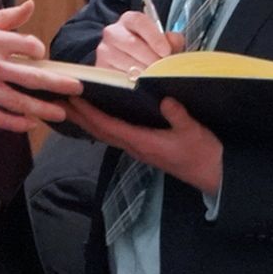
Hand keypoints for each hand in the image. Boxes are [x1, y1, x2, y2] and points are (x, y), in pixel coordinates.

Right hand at [0, 0, 80, 130]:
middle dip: (58, 83)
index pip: (29, 46)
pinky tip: (30, 124)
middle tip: (78, 88)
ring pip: (17, 101)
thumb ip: (6, 18)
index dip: (41, 52)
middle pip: (30, 76)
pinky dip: (15, 123)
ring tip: (60, 113)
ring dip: (42, 109)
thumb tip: (30, 6)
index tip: (46, 58)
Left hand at [65, 96, 221, 195]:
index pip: (109, 127)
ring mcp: (138, 148)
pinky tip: (98, 115)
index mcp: (143, 142)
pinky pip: (116, 134)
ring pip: (106, 134)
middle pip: (100, 131)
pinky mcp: (144, 147)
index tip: (74, 99)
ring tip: (72, 106)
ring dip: (87, 120)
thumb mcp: (193, 131)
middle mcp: (135, 147)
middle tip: (60, 100)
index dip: (90, 113)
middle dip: (80, 116)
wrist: (213, 175)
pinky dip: (102, 123)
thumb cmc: (202, 153)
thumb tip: (164, 98)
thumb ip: (178, 116)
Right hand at [95, 10, 183, 76]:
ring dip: (143, 73)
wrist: (129, 64)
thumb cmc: (149, 51)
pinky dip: (131, 83)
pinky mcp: (100, 68)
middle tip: (163, 70)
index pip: (139, 21)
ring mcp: (104, 50)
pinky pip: (117, 76)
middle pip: (132, 44)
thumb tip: (173, 40)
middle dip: (151, 59)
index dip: (154, 37)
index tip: (166, 52)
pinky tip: (141, 85)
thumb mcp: (163, 43)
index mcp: (129, 20)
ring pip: (124, 62)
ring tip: (154, 79)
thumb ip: (172, 40)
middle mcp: (113, 32)